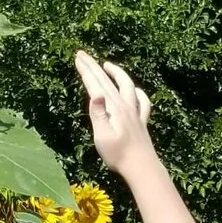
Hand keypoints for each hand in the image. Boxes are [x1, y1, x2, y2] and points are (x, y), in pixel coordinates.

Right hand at [75, 50, 153, 178]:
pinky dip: (138, 92)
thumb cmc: (119, 155)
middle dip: (94, 67)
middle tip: (83, 55)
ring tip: (107, 65)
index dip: (86, 70)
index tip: (78, 57)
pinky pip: (142, 102)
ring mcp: (135, 113)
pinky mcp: (141, 122)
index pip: (96, 85)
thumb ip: (98, 114)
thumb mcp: (102, 136)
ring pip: (127, 86)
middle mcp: (125, 106)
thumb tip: (95, 93)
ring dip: (117, 73)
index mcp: (113, 108)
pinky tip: (135, 90)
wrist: (142, 167)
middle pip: (107, 81)